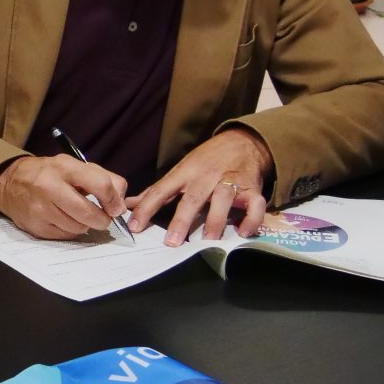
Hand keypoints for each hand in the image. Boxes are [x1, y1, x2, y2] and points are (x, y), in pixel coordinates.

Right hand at [0, 155, 128, 239]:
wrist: (10, 183)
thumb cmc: (49, 174)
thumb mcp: (74, 166)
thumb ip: (103, 178)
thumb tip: (121, 201)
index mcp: (65, 167)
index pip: (100, 184)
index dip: (114, 200)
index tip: (116, 208)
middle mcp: (50, 187)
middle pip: (89, 213)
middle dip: (102, 220)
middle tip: (103, 218)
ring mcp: (41, 209)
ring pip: (78, 228)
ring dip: (85, 225)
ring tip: (78, 215)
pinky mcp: (36, 227)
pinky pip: (65, 236)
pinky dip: (70, 231)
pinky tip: (64, 220)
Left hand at [129, 127, 275, 244]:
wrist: (242, 142)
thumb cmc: (206, 161)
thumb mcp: (180, 171)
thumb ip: (157, 191)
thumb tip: (128, 204)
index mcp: (185, 173)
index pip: (161, 190)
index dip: (147, 208)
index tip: (134, 226)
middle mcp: (206, 177)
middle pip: (192, 197)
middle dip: (181, 219)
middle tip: (172, 241)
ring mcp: (230, 182)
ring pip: (223, 199)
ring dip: (216, 219)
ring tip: (208, 240)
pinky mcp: (252, 189)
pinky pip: (255, 205)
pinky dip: (251, 219)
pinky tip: (242, 232)